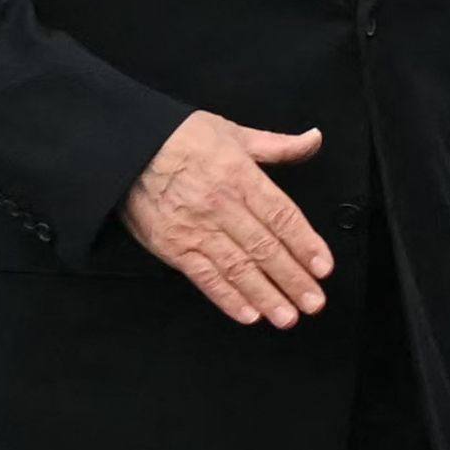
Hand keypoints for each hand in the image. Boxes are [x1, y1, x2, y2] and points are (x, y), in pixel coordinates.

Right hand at [119, 111, 333, 328]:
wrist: (126, 149)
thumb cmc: (181, 138)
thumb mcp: (234, 133)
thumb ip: (278, 145)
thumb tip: (314, 139)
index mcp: (241, 177)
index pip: (282, 216)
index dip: (306, 244)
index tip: (323, 267)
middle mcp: (222, 206)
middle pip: (265, 248)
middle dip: (293, 279)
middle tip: (314, 302)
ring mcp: (197, 230)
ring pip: (239, 268)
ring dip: (266, 296)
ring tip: (287, 316)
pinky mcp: (174, 248)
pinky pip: (205, 277)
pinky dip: (227, 298)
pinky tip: (247, 314)